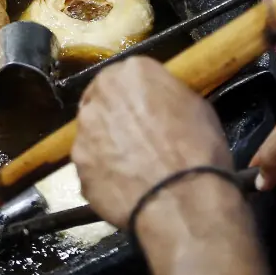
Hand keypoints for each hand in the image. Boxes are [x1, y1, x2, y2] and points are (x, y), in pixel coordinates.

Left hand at [72, 57, 232, 226]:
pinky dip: (104, 174)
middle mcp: (100, 96)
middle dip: (114, 116)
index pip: (127, 75)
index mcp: (132, 73)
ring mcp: (83, 132)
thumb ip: (167, 96)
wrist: (183, 201)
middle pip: (101, 100)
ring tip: (131, 167)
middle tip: (135, 137)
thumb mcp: (196, 107)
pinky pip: (91, 167)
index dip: (137, 96)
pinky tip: (125, 187)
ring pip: (92, 134)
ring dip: (106, 145)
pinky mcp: (77, 168)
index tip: (147, 111)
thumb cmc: (198, 149)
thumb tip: (159, 105)